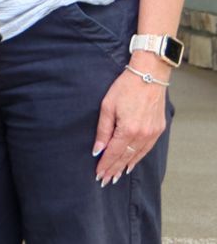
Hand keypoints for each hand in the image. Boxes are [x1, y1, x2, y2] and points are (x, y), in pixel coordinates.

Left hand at [92, 59, 168, 185]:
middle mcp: (142, 135)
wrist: (149, 76)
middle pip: (125, 157)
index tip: (99, 175)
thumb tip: (97, 149)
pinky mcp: (159, 129)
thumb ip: (103, 130)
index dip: (106, 165)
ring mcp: (153, 133)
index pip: (114, 153)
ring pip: (137, 156)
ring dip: (126, 166)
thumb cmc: (125, 88)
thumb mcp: (107, 106)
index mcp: (128, 129)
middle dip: (114, 169)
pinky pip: (147, 149)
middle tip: (105, 180)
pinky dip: (138, 158)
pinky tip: (132, 163)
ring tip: (116, 176)